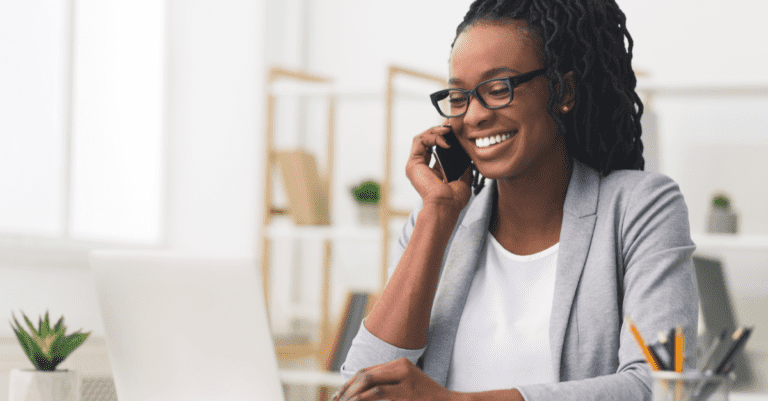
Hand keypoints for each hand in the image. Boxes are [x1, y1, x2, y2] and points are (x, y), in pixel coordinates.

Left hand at [333, 358, 460, 400]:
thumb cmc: (427, 398)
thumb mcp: (406, 387)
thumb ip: (388, 384)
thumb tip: (361, 390)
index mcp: (400, 363)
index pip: (367, 371)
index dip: (350, 382)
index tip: (339, 395)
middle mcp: (401, 367)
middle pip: (365, 375)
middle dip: (347, 388)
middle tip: (337, 400)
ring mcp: (404, 379)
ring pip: (369, 383)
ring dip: (352, 395)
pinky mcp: (406, 393)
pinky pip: (377, 393)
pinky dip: (363, 398)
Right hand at [406, 124, 471, 214]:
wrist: (446, 206)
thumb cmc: (454, 199)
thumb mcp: (463, 179)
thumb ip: (463, 167)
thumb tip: (468, 157)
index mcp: (432, 172)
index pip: (436, 149)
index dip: (445, 138)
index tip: (456, 132)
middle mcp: (422, 168)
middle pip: (427, 141)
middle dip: (439, 131)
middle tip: (451, 126)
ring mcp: (415, 165)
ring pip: (422, 139)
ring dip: (435, 131)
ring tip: (448, 131)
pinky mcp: (413, 164)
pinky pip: (419, 141)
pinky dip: (432, 137)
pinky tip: (445, 141)